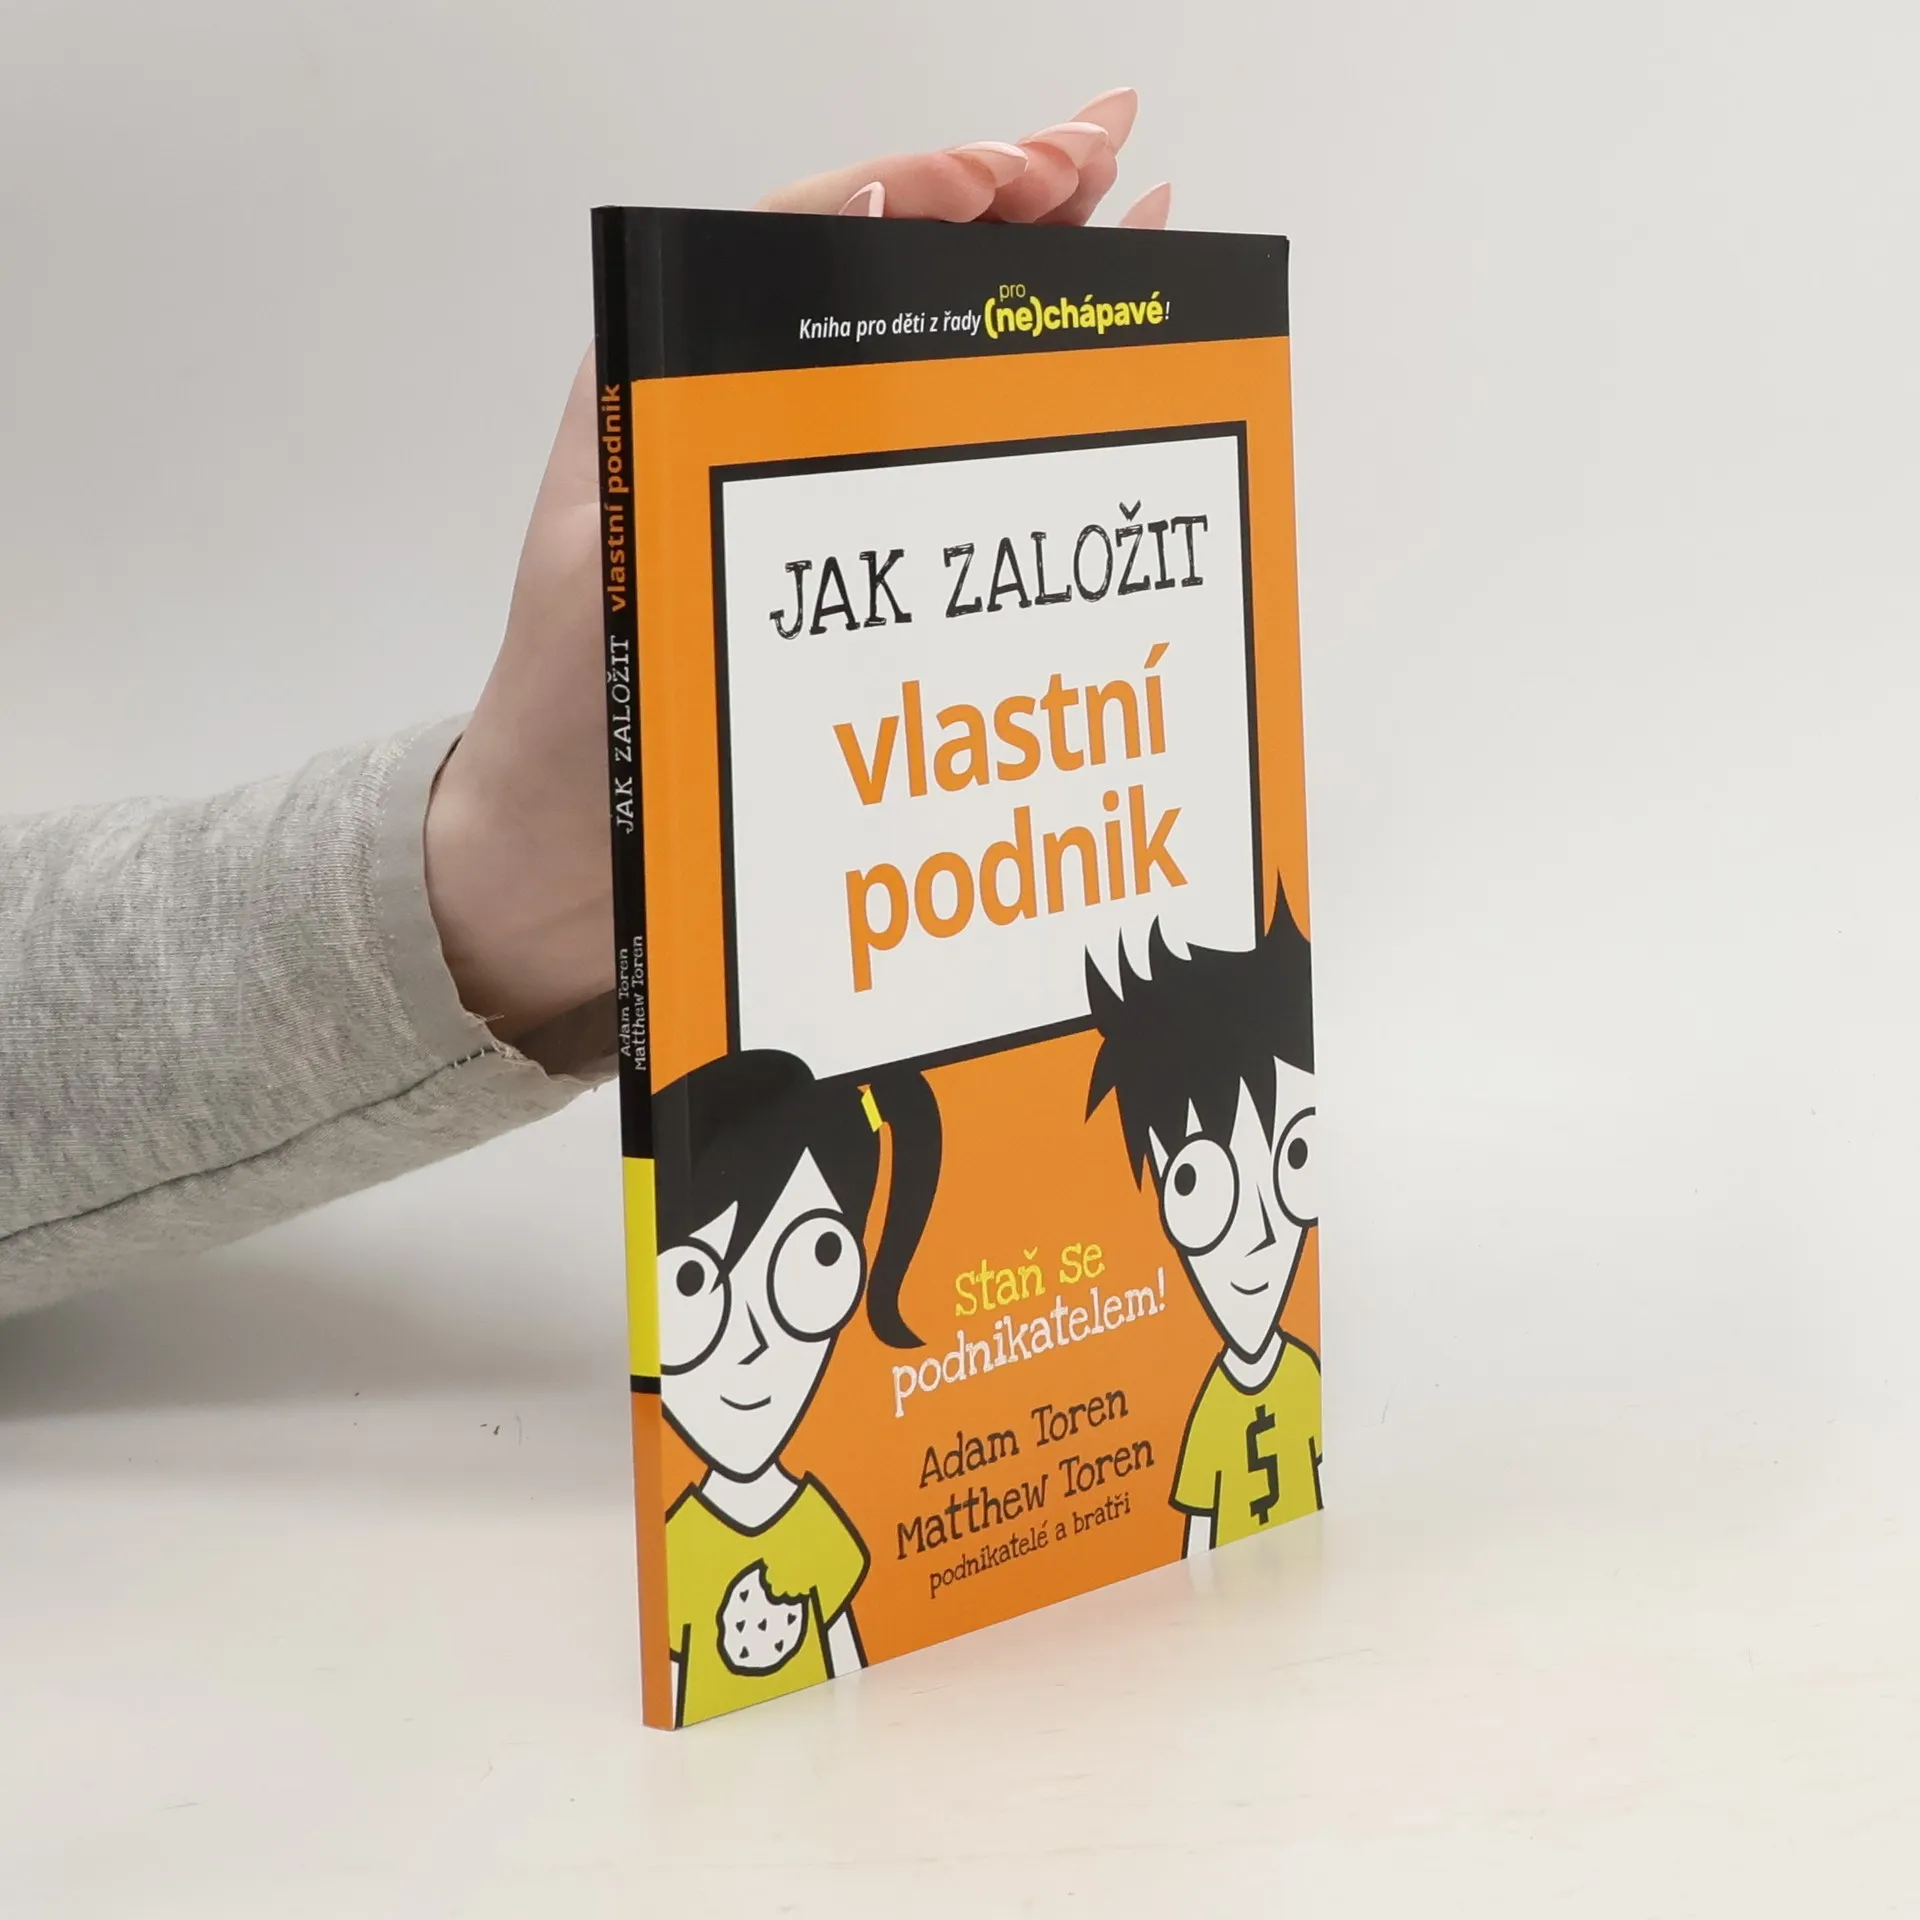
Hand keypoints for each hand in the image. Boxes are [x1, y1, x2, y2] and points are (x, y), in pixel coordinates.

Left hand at [424, 90, 1168, 1040]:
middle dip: (1005, 209)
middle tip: (1112, 157)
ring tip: (1135, 224)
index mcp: (680, 388)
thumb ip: (686, 420)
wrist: (569, 861)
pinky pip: (949, 482)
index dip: (927, 187)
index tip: (1027, 171)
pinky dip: (1026, 429)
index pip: (814, 239)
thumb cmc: (572, 713)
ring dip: (1031, 299)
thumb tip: (828, 265)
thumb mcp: (610, 550)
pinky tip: (1098, 390)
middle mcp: (753, 428)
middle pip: (891, 285)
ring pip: (933, 370)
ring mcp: (810, 505)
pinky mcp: (851, 584)